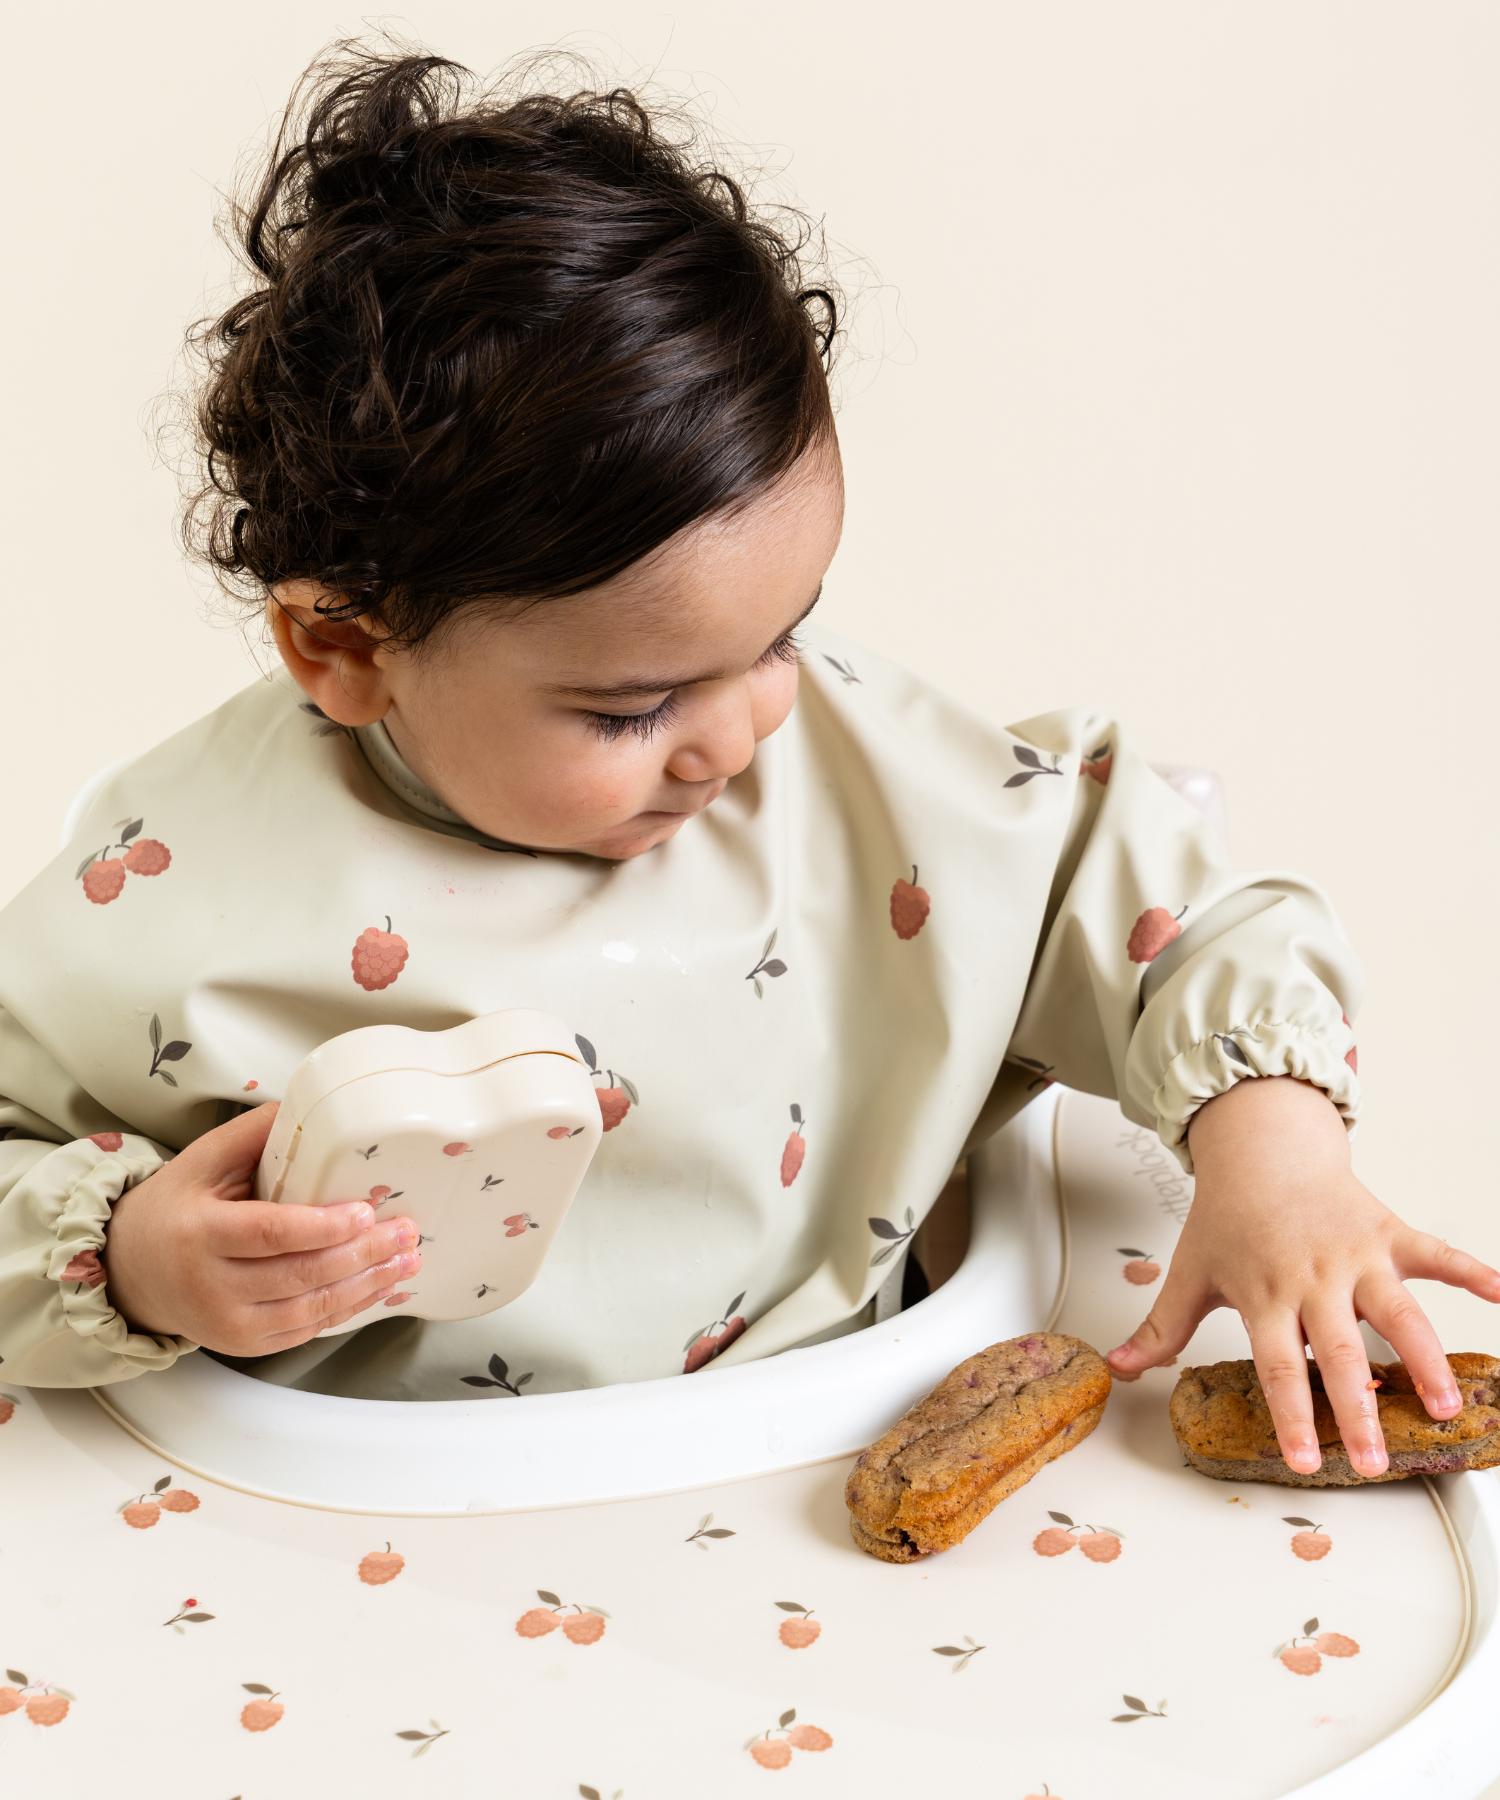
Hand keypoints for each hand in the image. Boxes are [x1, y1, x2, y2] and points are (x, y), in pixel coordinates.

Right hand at [103, 1102, 423, 1355]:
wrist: (131, 1272)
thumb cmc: (174, 1208)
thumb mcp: (200, 1161)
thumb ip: (253, 1134)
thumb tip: (310, 1104)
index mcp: (201, 1234)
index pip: (271, 1233)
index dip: (324, 1226)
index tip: (367, 1211)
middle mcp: (212, 1287)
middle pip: (300, 1274)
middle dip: (363, 1255)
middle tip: (406, 1232)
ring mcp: (230, 1324)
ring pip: (311, 1309)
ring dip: (367, 1286)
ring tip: (406, 1260)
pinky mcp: (247, 1344)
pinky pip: (307, 1330)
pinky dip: (349, 1309)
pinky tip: (379, 1288)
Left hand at [1103, 1075, 1499, 1475]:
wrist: (1261, 1149)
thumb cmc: (1228, 1216)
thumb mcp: (1189, 1271)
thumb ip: (1161, 1327)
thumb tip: (1121, 1368)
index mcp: (1265, 1294)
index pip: (1278, 1366)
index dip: (1291, 1415)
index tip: (1305, 1461)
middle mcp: (1313, 1278)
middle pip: (1341, 1352)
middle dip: (1359, 1410)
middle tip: (1376, 1460)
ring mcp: (1355, 1255)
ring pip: (1398, 1312)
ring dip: (1424, 1359)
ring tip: (1443, 1407)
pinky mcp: (1388, 1232)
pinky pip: (1436, 1253)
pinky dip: (1472, 1272)